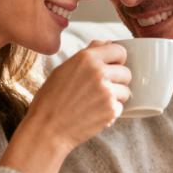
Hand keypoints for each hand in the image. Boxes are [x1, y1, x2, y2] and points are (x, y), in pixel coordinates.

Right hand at [0, 41, 129, 172]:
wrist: (47, 129)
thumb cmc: (51, 100)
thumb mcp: (63, 69)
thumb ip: (87, 55)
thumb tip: (106, 43)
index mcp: (87, 58)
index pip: (119, 50)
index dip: (118, 59)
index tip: (113, 66)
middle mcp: (99, 72)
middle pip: (126, 72)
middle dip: (118, 81)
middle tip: (102, 90)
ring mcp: (107, 91)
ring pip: (126, 90)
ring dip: (116, 97)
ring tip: (97, 103)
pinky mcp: (111, 110)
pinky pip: (121, 107)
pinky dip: (111, 112)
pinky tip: (95, 114)